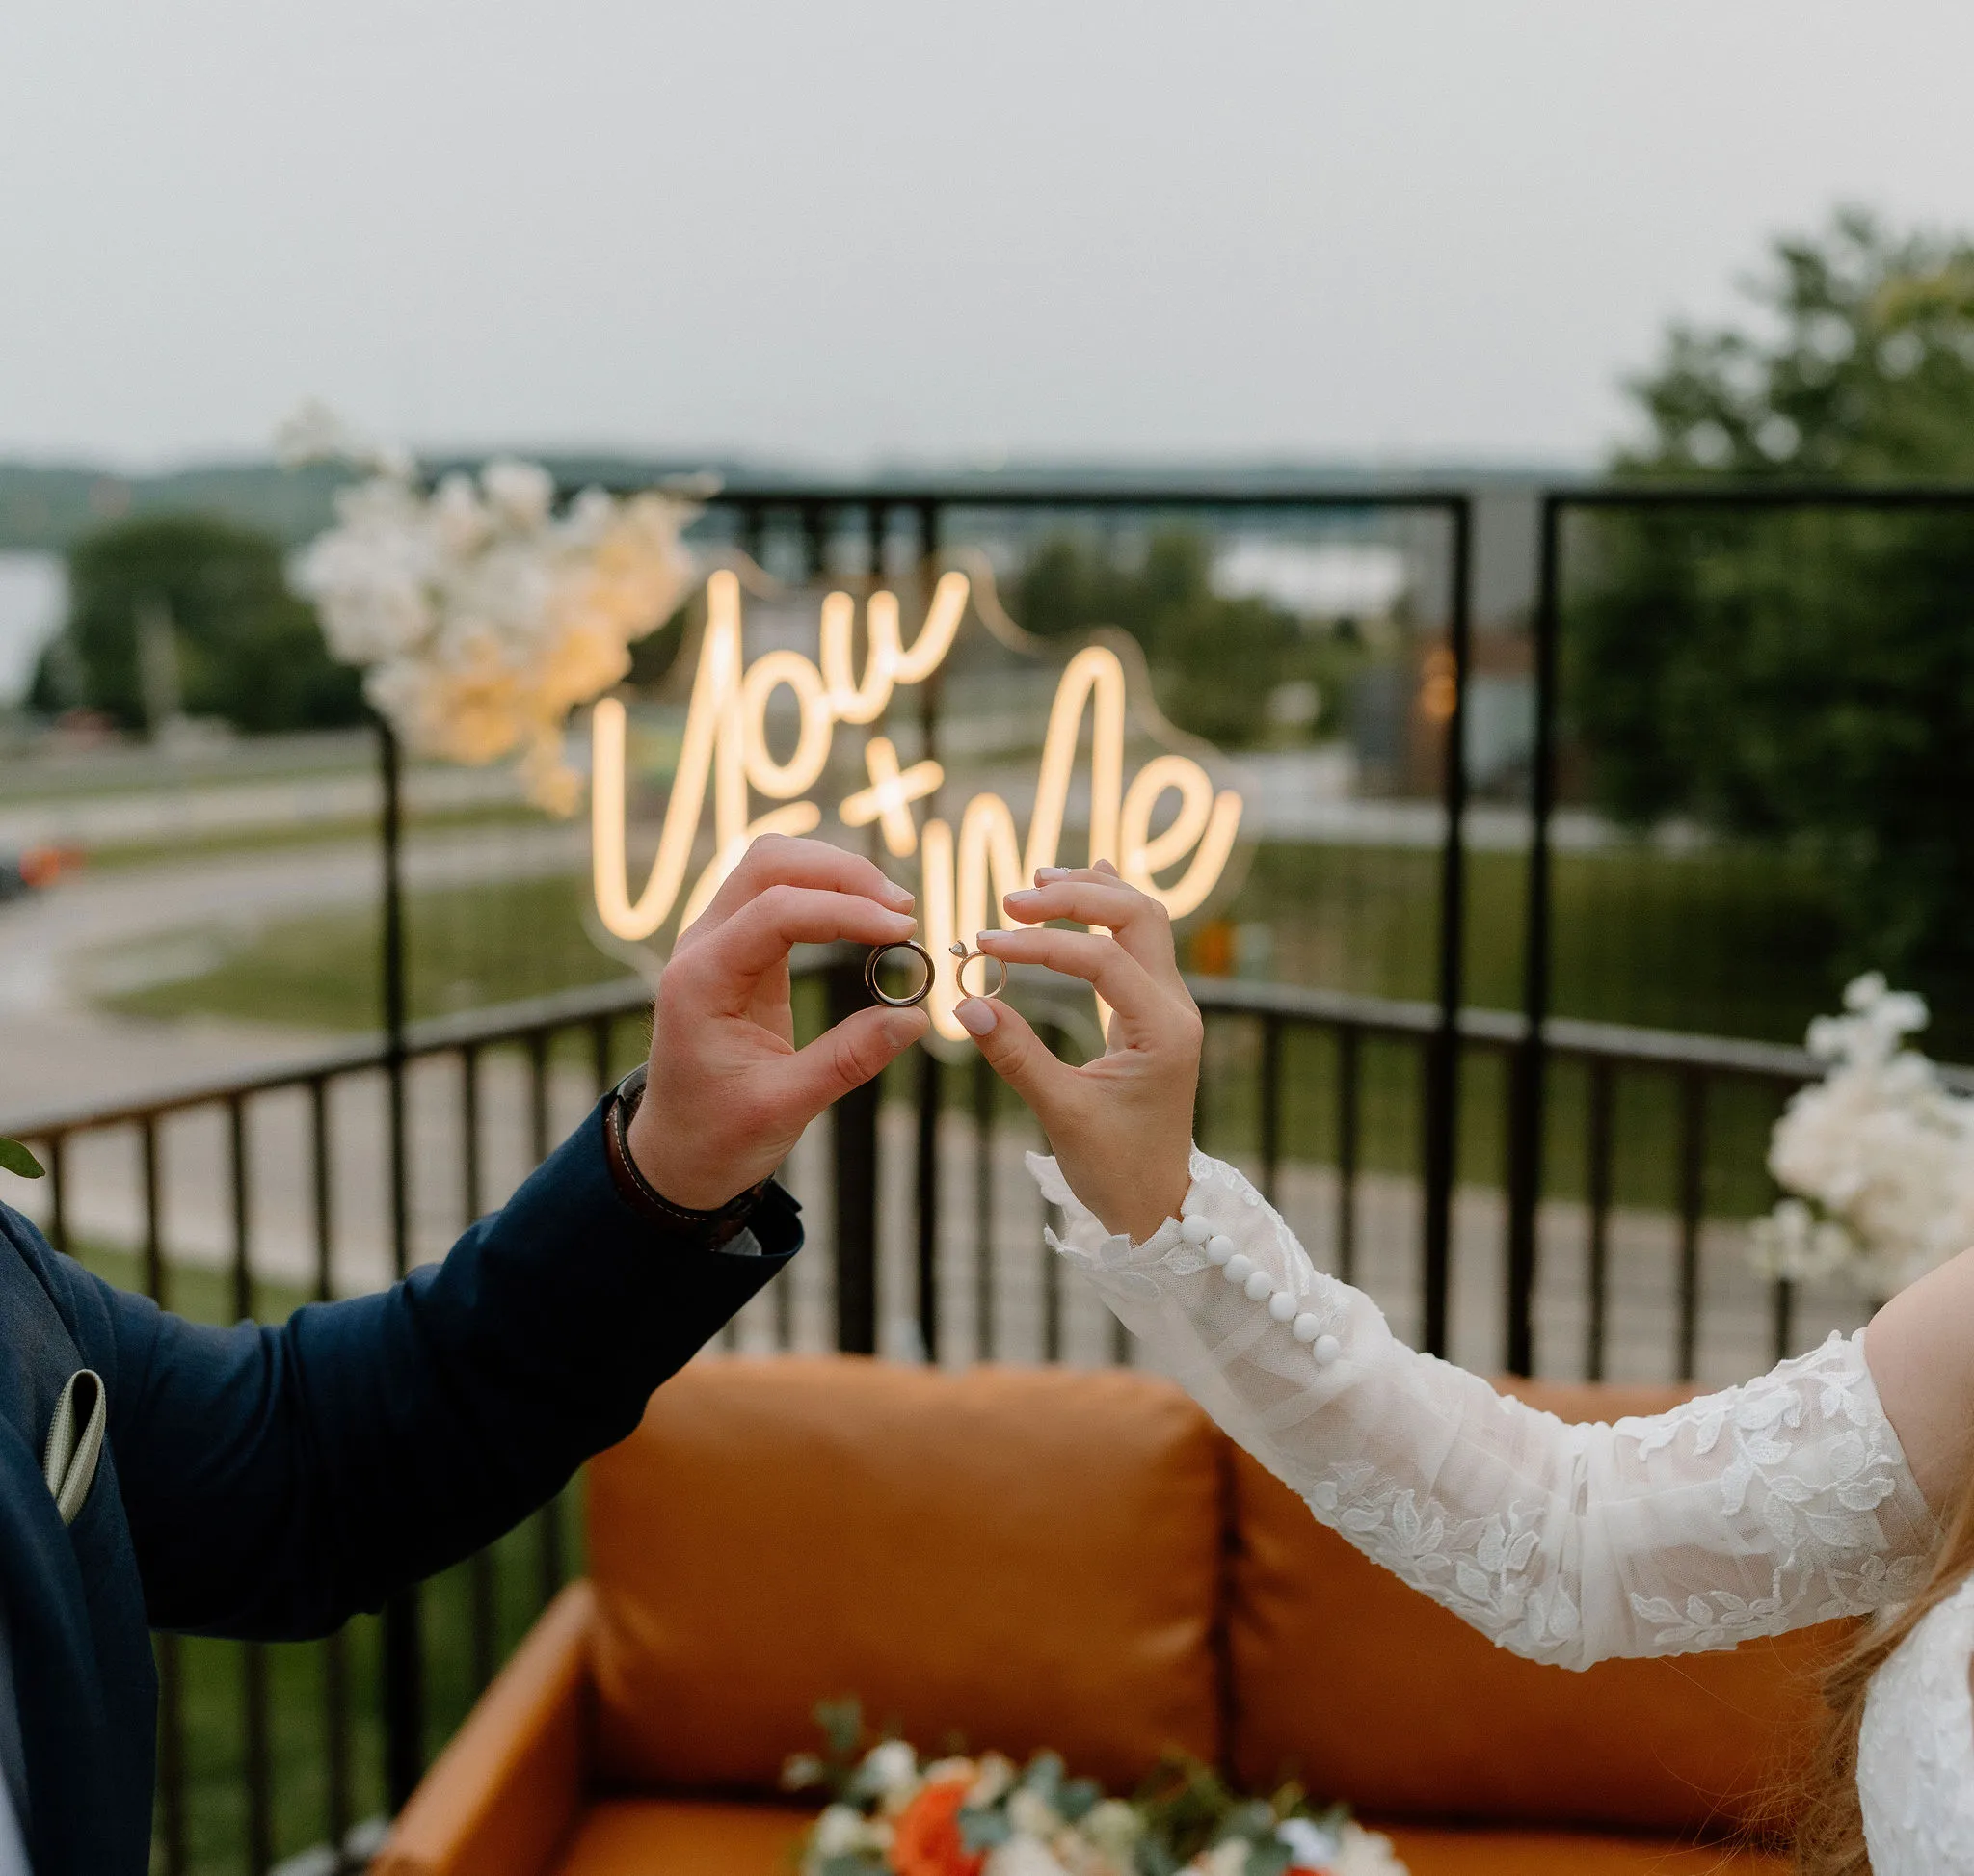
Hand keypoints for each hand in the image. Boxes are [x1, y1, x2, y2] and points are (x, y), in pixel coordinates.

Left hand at [628, 834, 929, 1208]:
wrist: (675, 1153)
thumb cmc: (718, 1136)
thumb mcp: (785, 1107)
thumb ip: (848, 1059)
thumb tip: (915, 1018)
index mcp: (701, 981)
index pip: (775, 912)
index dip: (844, 911)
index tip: (903, 932)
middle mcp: (702, 947)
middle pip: (769, 863)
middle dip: (841, 872)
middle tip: (902, 910)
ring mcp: (719, 941)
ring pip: (774, 866)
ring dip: (836, 874)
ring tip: (893, 911)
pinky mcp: (741, 949)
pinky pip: (782, 895)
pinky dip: (827, 893)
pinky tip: (868, 918)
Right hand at [956, 860, 1200, 1241]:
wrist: (1156, 1205)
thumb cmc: (1116, 1169)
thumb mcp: (1061, 1113)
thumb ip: (1016, 1055)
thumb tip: (965, 1006)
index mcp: (1164, 1032)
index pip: (1102, 960)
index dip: (1041, 946)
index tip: (986, 946)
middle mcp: (1177, 1009)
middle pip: (1138, 917)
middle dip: (1075, 899)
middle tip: (1013, 901)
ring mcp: (1169, 1007)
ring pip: (1142, 922)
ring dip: (1093, 896)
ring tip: (1038, 882)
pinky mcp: (1153, 1013)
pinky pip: (1139, 944)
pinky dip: (1107, 913)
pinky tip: (1086, 883)